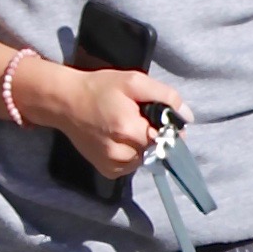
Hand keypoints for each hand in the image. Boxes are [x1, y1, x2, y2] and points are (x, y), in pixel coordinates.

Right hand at [17, 56, 187, 179]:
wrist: (66, 102)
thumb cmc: (100, 89)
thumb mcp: (134, 81)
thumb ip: (165, 95)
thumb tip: (186, 116)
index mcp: (129, 130)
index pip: (166, 137)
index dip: (166, 127)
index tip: (157, 117)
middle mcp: (120, 153)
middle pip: (156, 149)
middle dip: (153, 135)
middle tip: (137, 119)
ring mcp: (112, 164)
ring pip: (144, 159)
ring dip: (143, 146)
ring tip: (126, 128)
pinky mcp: (106, 170)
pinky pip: (131, 166)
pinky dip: (131, 155)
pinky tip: (119, 139)